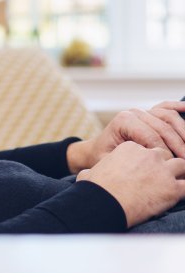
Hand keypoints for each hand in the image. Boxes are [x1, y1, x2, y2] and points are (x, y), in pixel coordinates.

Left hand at [67, 100, 184, 172]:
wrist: (97, 150)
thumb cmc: (103, 158)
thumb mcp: (110, 160)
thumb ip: (128, 160)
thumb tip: (152, 161)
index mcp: (123, 120)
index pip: (152, 136)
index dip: (166, 152)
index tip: (175, 165)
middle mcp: (134, 112)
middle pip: (164, 127)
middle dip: (179, 145)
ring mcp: (143, 111)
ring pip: (169, 117)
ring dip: (183, 132)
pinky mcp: (149, 112)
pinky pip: (167, 107)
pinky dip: (178, 108)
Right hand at [77, 141, 184, 227]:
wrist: (103, 203)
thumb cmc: (95, 189)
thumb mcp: (92, 172)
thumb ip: (95, 170)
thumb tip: (86, 174)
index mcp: (129, 148)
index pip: (147, 148)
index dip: (147, 160)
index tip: (144, 170)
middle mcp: (148, 156)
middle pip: (165, 154)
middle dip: (165, 164)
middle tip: (162, 175)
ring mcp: (162, 171)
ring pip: (182, 165)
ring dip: (179, 173)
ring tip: (173, 182)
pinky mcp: (172, 188)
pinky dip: (184, 188)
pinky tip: (180, 192)